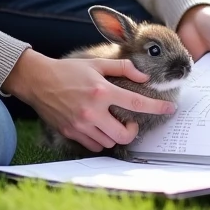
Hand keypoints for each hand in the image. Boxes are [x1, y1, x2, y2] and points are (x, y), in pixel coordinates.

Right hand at [2, 49, 175, 151]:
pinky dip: (101, 139)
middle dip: (133, 130)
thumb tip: (143, 76)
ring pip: (110, 142)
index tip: (170, 109)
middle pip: (124, 134)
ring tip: (112, 122)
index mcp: (102, 91)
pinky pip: (94, 145)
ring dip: (116, 134)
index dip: (157, 107)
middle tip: (131, 121)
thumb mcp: (97, 63)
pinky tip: (98, 127)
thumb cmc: (69, 71)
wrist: (38, 81)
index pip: (136, 103)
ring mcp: (81, 125)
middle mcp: (93, 111)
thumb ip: (123, 68)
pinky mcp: (71, 133)